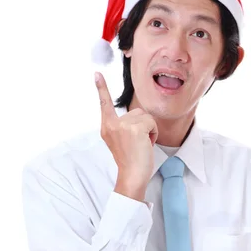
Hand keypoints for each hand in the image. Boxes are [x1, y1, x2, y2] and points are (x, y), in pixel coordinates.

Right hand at [95, 72, 158, 189]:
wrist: (132, 175)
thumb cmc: (130, 161)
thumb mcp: (121, 141)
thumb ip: (123, 127)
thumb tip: (138, 119)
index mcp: (107, 127)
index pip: (104, 104)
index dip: (101, 88)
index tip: (97, 74)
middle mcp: (112, 124)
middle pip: (136, 111)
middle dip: (143, 126)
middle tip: (138, 144)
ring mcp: (123, 125)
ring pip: (146, 117)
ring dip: (149, 130)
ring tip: (142, 144)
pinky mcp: (135, 128)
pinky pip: (152, 123)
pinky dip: (154, 133)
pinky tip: (147, 144)